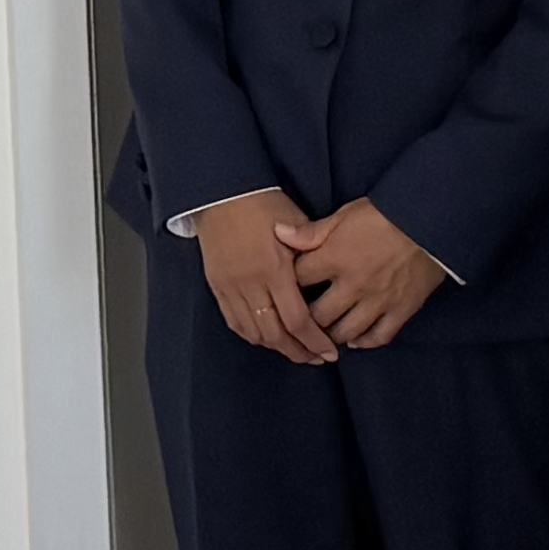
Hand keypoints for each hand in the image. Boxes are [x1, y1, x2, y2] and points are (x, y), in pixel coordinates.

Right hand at [196, 188, 339, 363]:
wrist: (222, 191)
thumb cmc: (264, 203)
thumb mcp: (296, 224)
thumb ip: (312, 255)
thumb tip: (331, 282)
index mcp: (275, 269)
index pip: (298, 320)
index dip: (315, 341)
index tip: (330, 352)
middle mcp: (251, 283)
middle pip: (276, 334)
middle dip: (299, 352)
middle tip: (316, 358)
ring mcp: (231, 287)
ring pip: (255, 333)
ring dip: (277, 347)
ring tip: (295, 350)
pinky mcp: (217, 286)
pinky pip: (235, 322)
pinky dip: (253, 335)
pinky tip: (267, 338)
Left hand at [279, 199, 450, 351]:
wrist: (432, 220)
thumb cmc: (385, 213)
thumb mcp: (345, 214)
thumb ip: (312, 231)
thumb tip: (278, 233)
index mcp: (335, 258)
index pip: (299, 279)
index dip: (290, 281)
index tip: (289, 284)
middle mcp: (353, 285)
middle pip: (318, 314)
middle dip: (307, 317)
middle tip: (303, 317)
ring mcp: (377, 301)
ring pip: (345, 331)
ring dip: (332, 333)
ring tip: (326, 331)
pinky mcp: (401, 310)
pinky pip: (379, 336)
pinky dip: (365, 341)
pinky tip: (356, 339)